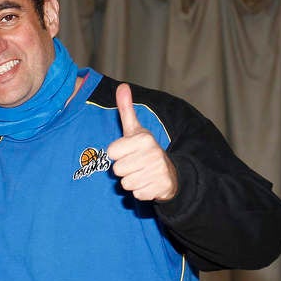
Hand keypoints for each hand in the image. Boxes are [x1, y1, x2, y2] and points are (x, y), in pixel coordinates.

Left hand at [107, 83, 177, 201]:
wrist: (169, 172)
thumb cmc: (145, 150)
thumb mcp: (135, 130)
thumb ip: (126, 110)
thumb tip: (122, 86)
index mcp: (143, 139)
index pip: (111, 152)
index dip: (117, 154)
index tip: (127, 151)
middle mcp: (152, 154)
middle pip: (117, 170)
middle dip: (123, 169)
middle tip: (134, 164)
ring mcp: (157, 172)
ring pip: (125, 184)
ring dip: (131, 181)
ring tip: (141, 173)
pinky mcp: (160, 188)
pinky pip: (136, 194)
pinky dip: (140, 191)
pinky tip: (148, 183)